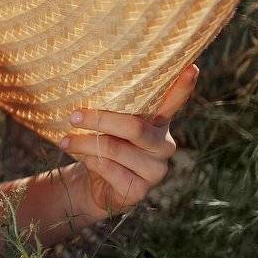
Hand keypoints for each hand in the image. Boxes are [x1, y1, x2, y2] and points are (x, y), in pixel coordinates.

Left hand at [61, 63, 199, 217]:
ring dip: (84, 143)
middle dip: (99, 120)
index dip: (183, 87)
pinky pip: (109, 169)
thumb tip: (84, 85)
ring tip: (65, 141)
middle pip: (134, 127)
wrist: (92, 184)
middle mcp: (163, 145)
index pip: (173, 102)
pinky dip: (90, 161)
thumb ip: (109, 108)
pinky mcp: (141, 190)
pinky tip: (84, 159)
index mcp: (158, 123)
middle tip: (73, 116)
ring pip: (115, 149)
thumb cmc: (101, 144)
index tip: (192, 67)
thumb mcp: (106, 124)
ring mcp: (156, 170)